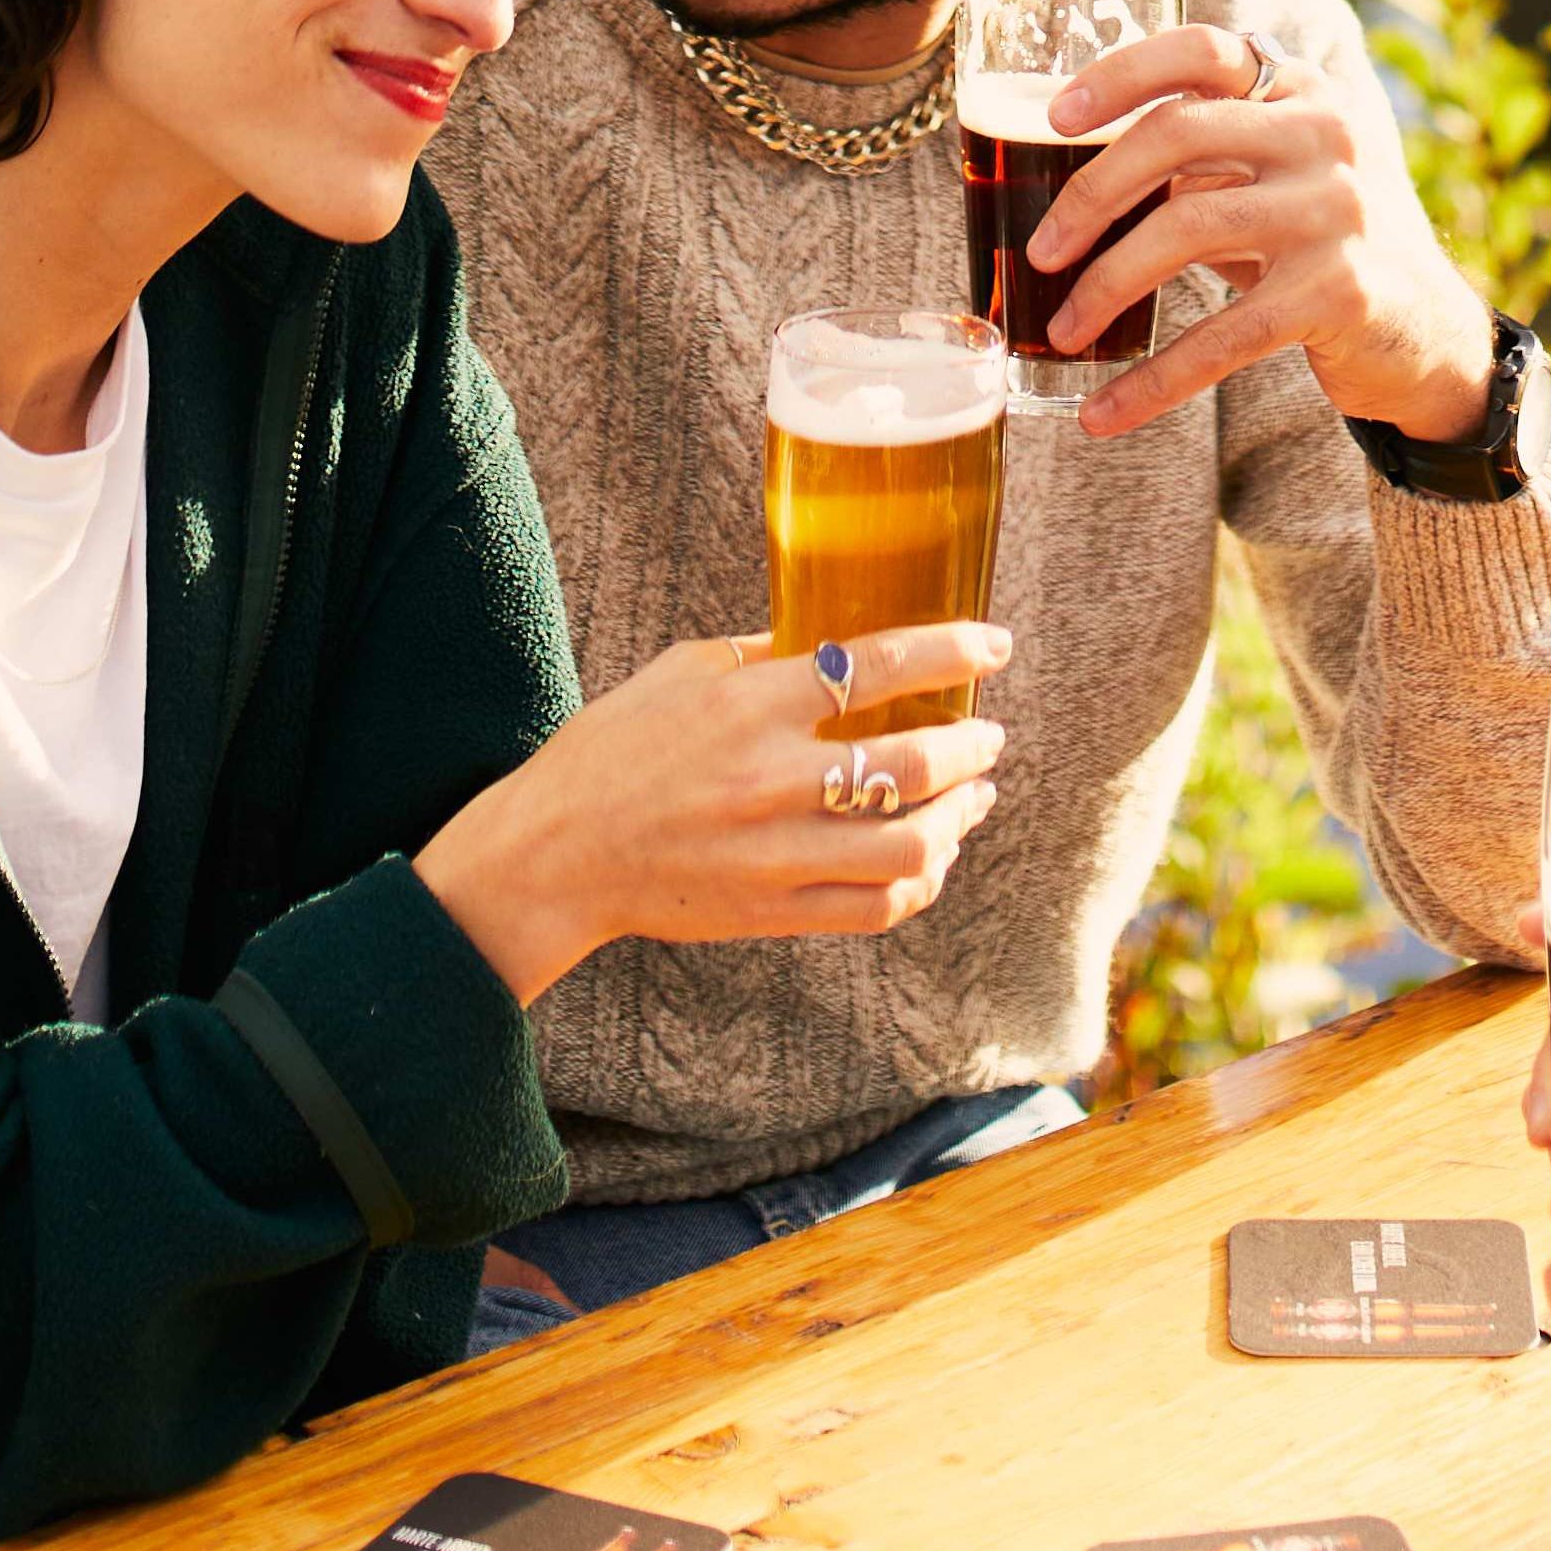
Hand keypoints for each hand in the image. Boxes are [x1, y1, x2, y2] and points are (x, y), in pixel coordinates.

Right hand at [419, 627, 1008, 1003]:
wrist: (556, 854)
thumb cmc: (615, 748)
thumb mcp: (684, 670)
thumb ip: (766, 654)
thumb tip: (842, 640)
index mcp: (752, 704)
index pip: (881, 665)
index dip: (954, 651)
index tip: (994, 646)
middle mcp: (774, 778)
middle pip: (914, 760)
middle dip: (974, 744)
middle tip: (990, 735)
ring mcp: (778, 853)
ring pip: (912, 846)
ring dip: (961, 817)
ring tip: (975, 796)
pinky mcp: (775, 910)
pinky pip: (878, 906)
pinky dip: (923, 881)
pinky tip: (933, 855)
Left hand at [1031, 20, 1495, 446]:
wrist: (1428, 332)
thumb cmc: (1322, 243)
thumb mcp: (1277, 174)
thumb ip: (1205, 151)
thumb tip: (1075, 177)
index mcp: (1302, 88)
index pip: (1202, 48)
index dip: (1120, 74)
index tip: (1054, 116)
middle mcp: (1327, 132)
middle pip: (1177, 134)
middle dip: (1091, 196)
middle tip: (1042, 251)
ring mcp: (1338, 208)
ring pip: (1186, 226)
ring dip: (1105, 286)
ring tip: (1062, 331)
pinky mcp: (1340, 289)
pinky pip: (1222, 334)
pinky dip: (1152, 380)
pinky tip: (1104, 413)